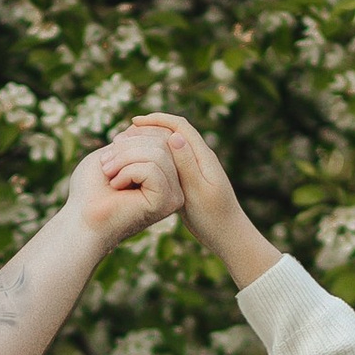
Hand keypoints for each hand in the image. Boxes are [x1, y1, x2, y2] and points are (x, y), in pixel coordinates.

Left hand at [59, 132, 180, 253]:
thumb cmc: (91, 190)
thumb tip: (151, 125)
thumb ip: (135, 139)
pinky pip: (153, 169)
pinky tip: (117, 185)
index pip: (162, 135)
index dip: (135, 134)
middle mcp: (174, 184)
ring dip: (124, 158)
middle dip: (126, 147)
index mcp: (163, 171)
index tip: (110, 152)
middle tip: (105, 165)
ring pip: (158, 153)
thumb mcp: (112, 153)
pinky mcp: (166, 202)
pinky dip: (128, 171)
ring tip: (109, 173)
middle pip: (162, 142)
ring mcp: (173, 194)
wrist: (80, 220)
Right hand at [114, 112, 276, 288]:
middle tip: (126, 134)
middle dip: (152, 127)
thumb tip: (174, 136)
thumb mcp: (197, 191)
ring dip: (152, 142)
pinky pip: (172, 160)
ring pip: (172, 146)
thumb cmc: (213, 217)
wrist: (229, 235)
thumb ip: (186, 164)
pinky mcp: (192, 179)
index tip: (134, 121)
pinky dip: (156, 157)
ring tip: (128, 147)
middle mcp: (202, 157)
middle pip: (175, 131)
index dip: (157, 119)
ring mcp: (197, 168)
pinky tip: (141, 165)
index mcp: (204, 156)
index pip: (180, 126)